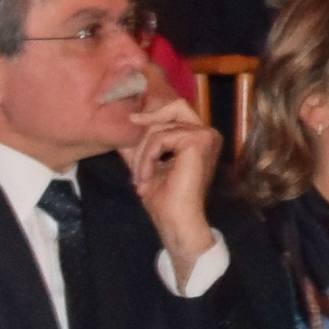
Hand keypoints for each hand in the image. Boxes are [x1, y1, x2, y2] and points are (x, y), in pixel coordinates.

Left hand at [116, 91, 223, 253]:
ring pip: (161, 128)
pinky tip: (146, 177)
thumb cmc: (165, 199)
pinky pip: (161, 138)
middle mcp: (208, 133)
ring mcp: (206, 136)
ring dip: (143, 153)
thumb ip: (139, 144)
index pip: (175, 111)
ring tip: (139, 176)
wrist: (175, 221)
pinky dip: (147, 158)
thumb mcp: (147, 163)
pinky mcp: (198, 141)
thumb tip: (121, 125)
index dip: (154, 113)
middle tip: (129, 139)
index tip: (131, 119)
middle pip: (174, 107)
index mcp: (199, 138)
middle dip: (148, 123)